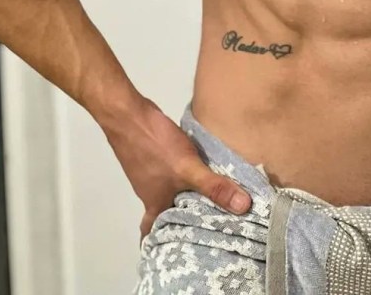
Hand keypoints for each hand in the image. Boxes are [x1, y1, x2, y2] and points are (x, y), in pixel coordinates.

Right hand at [101, 95, 252, 240]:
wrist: (128, 114)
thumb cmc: (154, 146)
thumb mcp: (188, 168)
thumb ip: (214, 187)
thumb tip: (243, 208)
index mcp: (154, 203)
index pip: (153, 234)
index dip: (161, 245)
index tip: (176, 255)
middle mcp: (150, 192)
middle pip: (162, 214)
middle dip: (179, 223)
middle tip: (200, 229)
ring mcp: (149, 172)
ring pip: (167, 194)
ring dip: (183, 199)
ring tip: (207, 202)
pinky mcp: (152, 155)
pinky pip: (169, 175)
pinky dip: (181, 178)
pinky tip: (198, 170)